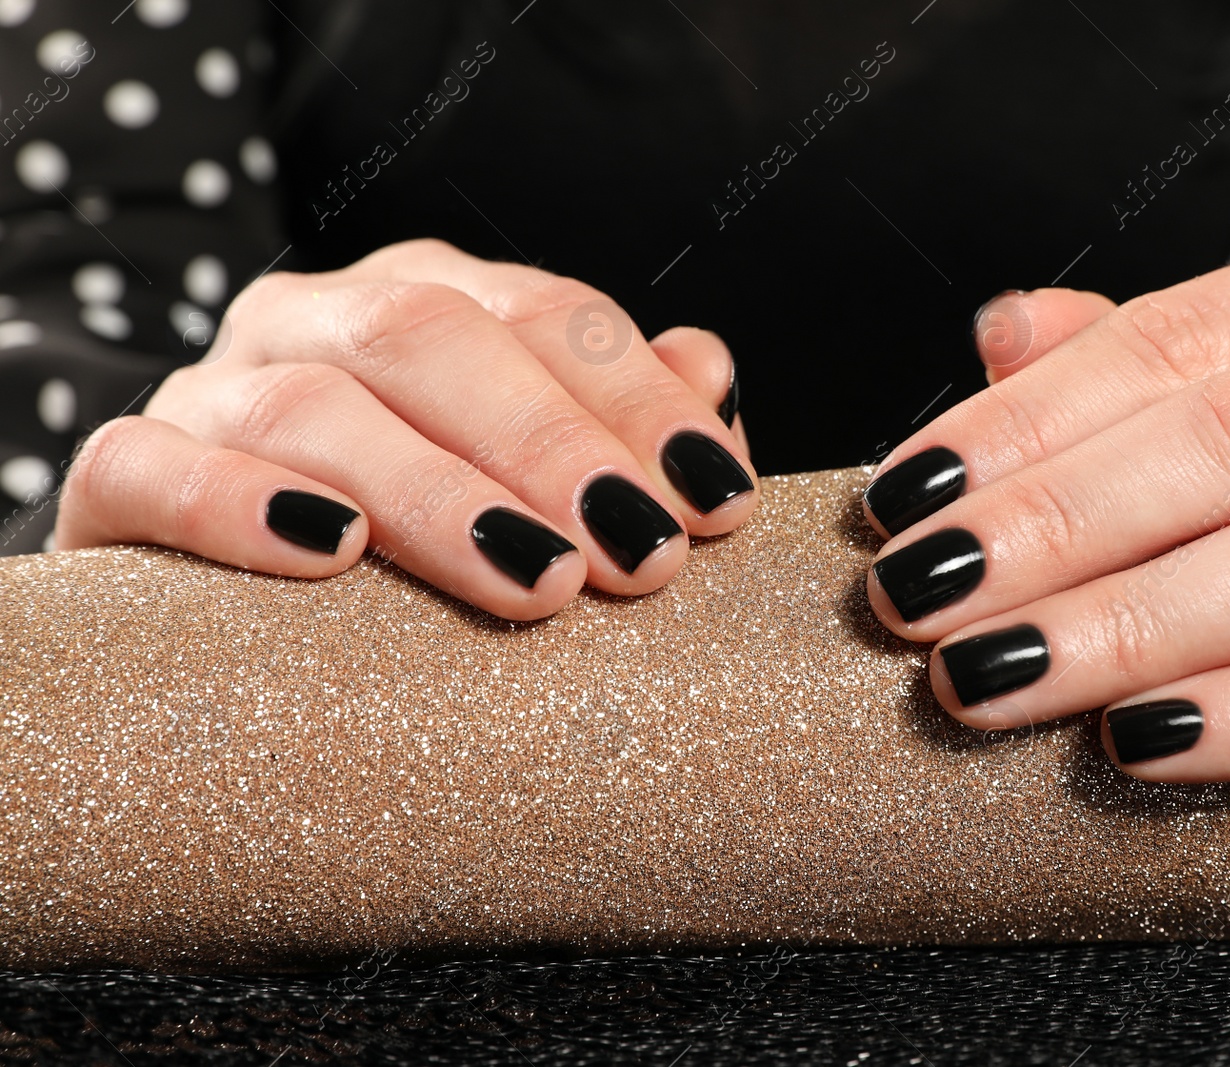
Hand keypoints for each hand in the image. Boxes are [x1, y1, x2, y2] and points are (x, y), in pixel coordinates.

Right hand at [55, 239, 755, 620]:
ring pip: (311, 404)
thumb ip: (613, 423)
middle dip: (550, 444)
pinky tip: (331, 554)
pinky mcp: (122, 477)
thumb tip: (708, 371)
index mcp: (424, 302)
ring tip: (538, 579)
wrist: (223, 603)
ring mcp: (212, 391)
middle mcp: (315, 321)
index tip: (714, 501)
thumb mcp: (526, 480)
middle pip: (431, 338)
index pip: (542, 314)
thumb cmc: (416, 544)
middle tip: (641, 552)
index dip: (634, 400)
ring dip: (435, 491)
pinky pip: (153, 469)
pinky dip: (242, 504)